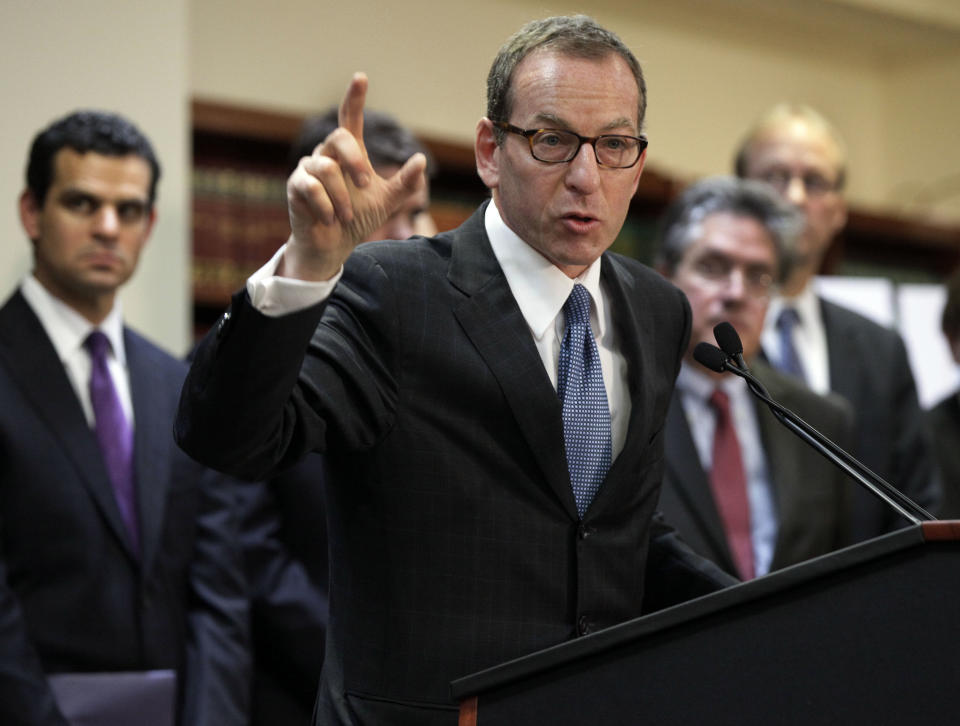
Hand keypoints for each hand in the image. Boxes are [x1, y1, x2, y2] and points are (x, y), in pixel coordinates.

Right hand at [280, 73, 426, 280]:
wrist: (333, 246)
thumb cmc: (357, 219)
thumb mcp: (387, 202)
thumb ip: (405, 183)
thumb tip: (421, 160)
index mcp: (349, 153)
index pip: (350, 118)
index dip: (354, 98)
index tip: (361, 78)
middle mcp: (327, 155)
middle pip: (338, 137)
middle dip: (355, 161)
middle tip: (366, 185)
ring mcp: (308, 169)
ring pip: (326, 169)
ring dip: (342, 197)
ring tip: (346, 216)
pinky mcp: (295, 186)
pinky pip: (311, 188)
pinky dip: (326, 207)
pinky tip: (330, 220)